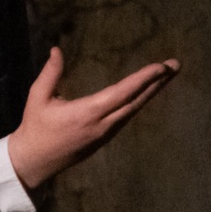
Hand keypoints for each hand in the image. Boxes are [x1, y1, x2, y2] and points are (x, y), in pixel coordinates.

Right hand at [5, 48, 176, 189]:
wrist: (34, 162)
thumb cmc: (35, 128)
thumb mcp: (38, 97)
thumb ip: (50, 73)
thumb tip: (57, 49)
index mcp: (87, 113)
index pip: (123, 93)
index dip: (144, 79)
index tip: (161, 67)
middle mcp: (103, 124)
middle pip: (136, 101)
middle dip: (158, 82)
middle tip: (175, 65)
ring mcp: (106, 133)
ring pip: (134, 109)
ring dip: (152, 91)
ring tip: (167, 74)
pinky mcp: (105, 138)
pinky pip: (127, 116)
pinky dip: (140, 101)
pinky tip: (149, 91)